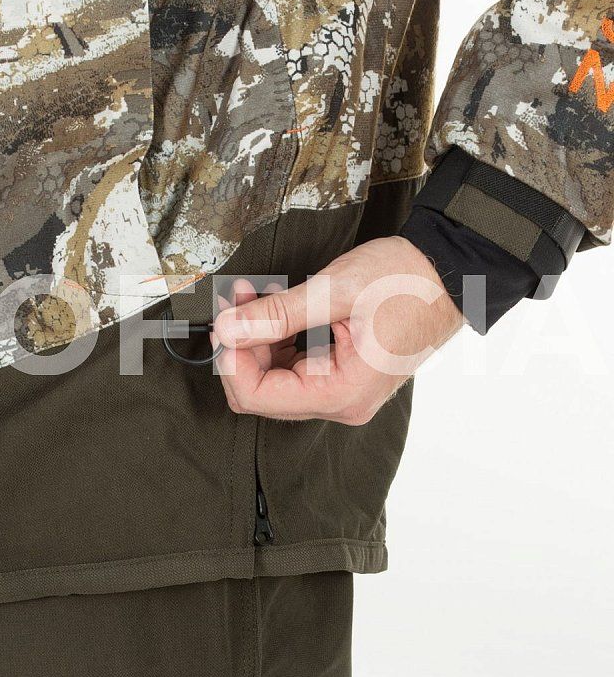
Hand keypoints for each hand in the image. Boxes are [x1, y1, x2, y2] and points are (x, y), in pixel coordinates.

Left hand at [213, 236, 463, 423]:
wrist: (450, 274)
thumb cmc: (406, 280)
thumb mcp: (335, 290)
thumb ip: (278, 314)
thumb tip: (228, 329)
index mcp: (341, 393)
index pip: (256, 397)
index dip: (231, 359)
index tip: (226, 319)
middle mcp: (341, 403)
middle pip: (261, 391)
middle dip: (241, 344)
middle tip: (239, 299)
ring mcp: (341, 391)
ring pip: (272, 378)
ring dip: (256, 337)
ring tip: (256, 295)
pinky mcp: (339, 375)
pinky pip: (292, 366)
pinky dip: (275, 337)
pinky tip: (275, 306)